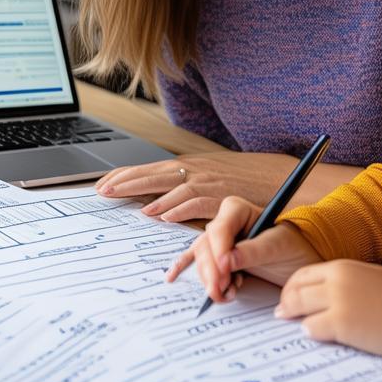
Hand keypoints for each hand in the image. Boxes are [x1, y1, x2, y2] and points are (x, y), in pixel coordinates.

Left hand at [95, 152, 307, 221]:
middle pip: (155, 173)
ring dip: (147, 192)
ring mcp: (210, 182)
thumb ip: (186, 187)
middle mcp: (197, 170)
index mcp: (191, 166)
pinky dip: (178, 207)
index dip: (126, 176)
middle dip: (127, 181)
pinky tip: (162, 215)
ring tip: (126, 203)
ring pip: (172, 184)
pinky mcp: (223, 196)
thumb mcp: (211, 179)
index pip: (152, 169)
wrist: (279, 176)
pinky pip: (197, 201)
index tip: (103, 184)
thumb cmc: (244, 181)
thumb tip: (157, 200)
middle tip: (102, 191)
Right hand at [165, 196, 321, 299]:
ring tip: (227, 294)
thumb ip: (252, 252)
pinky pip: (197, 260)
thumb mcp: (279, 248)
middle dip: (212, 271)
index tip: (225, 273)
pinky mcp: (219, 255)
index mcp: (238, 210)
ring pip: (202, 258)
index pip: (219, 229)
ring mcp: (220, 239)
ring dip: (209, 279)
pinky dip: (185, 268)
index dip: (219, 251)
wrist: (304, 258)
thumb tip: (225, 262)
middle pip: (206, 247)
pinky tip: (173, 277)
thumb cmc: (296, 246)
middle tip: (222, 291)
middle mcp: (225, 222)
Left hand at [276, 261, 381, 358]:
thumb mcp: (371, 277)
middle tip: (282, 312)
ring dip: (295, 317)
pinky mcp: (341, 325)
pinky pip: (312, 328)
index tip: (288, 296)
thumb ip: (346, 280)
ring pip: (299, 308)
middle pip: (297, 290)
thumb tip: (327, 291)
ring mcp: (338, 302)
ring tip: (294, 323)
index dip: (292, 286)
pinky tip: (313, 334)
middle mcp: (336, 281)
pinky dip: (310, 331)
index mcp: (343, 267)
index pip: (304, 273)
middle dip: (286, 302)